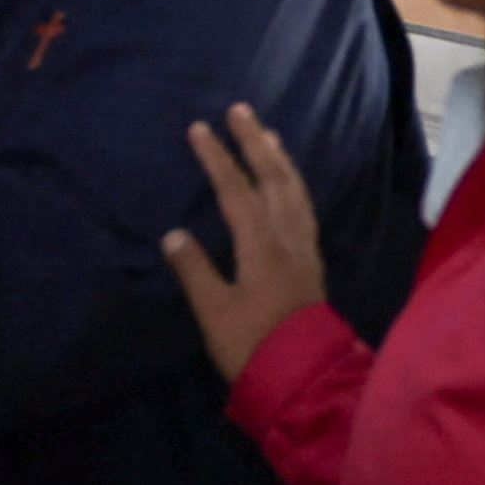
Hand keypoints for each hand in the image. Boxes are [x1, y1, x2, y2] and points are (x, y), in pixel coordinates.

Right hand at [160, 104, 330, 382]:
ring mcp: (303, 247)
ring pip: (294, 189)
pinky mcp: (311, 260)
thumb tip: (173, 233)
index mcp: (260, 245)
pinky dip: (295, 183)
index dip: (217, 157)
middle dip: (253, 143)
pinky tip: (290, 182)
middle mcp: (286, 237)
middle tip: (240, 110)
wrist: (303, 374)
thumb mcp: (214, 312)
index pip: (235, 190)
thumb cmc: (252, 345)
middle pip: (272, 178)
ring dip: (279, 158)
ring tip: (267, 134)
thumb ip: (194, 271)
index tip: (199, 129)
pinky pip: (304, 207)